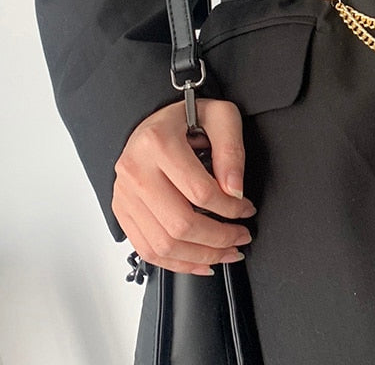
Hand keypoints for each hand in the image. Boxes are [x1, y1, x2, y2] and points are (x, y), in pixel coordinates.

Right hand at [112, 98, 256, 274]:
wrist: (153, 118)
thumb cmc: (187, 116)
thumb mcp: (220, 116)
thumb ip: (231, 150)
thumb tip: (234, 191)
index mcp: (158, 143)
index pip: (200, 191)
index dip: (230, 208)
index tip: (247, 209)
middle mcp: (135, 170)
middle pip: (179, 224)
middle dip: (218, 239)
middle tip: (241, 238)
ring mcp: (124, 194)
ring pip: (162, 245)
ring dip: (200, 257)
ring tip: (226, 254)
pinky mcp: (122, 210)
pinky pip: (146, 249)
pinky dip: (176, 263)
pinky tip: (200, 261)